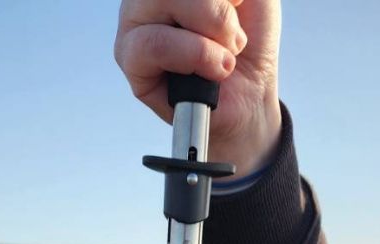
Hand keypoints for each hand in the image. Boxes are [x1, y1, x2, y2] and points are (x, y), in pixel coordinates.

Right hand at [115, 0, 282, 173]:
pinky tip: (211, 72)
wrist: (250, 98)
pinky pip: (156, 44)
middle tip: (234, 39)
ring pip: (165, 2)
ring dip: (209, 36)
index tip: (239, 4)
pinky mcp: (129, 58)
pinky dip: (195, 57)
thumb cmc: (247, 43)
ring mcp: (133, 20)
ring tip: (224, 60)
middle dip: (218, 11)